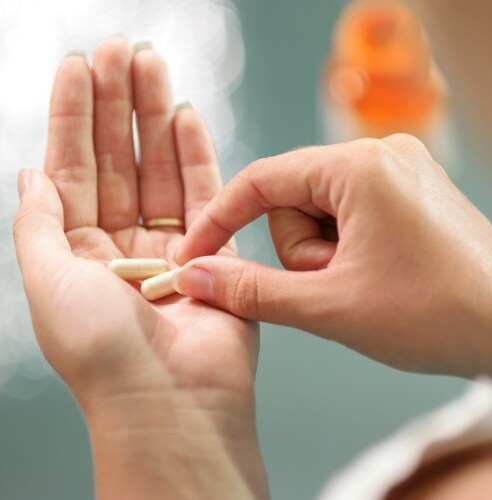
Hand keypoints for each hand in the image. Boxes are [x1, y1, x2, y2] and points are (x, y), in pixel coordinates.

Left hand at [13, 37, 266, 498]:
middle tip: (121, 49)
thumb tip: (29, 171)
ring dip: (156, 116)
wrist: (171, 402)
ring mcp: (169, 245)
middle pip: (119, 159)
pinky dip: (196, 154)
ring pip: (160, 167)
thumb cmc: (102, 354)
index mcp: (75, 252)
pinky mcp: (213, 251)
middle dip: (117, 103)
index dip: (74, 116)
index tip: (78, 66)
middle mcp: (121, 244)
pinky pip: (204, 193)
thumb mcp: (46, 281)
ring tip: (152, 65)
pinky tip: (188, 116)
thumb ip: (38, 222)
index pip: (72, 168)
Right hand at [175, 136, 491, 383]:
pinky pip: (353, 212)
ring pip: (323, 210)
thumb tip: (193, 276)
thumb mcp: (329, 307)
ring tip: (362, 286)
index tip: (192, 256)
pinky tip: (378, 276)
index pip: (262, 180)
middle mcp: (383, 151)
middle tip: (335, 289)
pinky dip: (348, 247)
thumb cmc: (434, 316)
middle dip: (301, 252)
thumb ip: (252, 290)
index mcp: (360, 165)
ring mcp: (404, 168)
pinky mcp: (415, 189)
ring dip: (326, 255)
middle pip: (295, 198)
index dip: (219, 220)